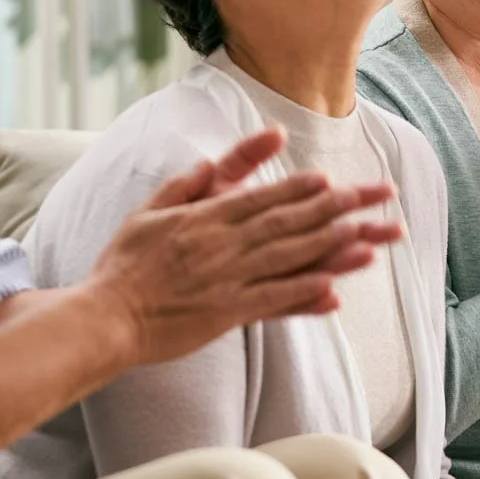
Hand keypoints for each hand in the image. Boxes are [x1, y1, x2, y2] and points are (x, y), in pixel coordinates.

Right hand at [86, 127, 404, 366]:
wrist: (104, 317)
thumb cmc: (123, 266)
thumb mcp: (149, 211)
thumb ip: (186, 185)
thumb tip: (214, 161)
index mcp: (205, 218)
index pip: (262, 197)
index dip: (300, 189)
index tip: (332, 180)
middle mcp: (222, 244)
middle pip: (288, 221)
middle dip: (337, 207)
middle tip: (375, 199)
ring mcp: (227, 279)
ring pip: (289, 258)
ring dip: (334, 246)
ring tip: (371, 238)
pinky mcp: (225, 314)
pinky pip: (273, 302)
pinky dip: (304, 295)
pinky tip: (335, 291)